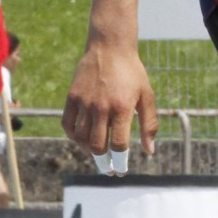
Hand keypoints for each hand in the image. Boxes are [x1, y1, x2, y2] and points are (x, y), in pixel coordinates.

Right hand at [61, 42, 157, 162]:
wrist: (110, 46)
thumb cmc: (132, 72)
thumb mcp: (146, 95)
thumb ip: (149, 124)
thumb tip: (149, 151)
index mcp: (122, 107)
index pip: (118, 145)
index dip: (120, 162)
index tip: (121, 170)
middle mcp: (102, 107)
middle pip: (98, 146)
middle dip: (104, 162)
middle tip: (109, 168)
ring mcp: (85, 102)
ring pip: (81, 138)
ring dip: (88, 150)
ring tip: (97, 153)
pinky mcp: (72, 97)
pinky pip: (67, 125)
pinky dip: (73, 137)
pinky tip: (81, 139)